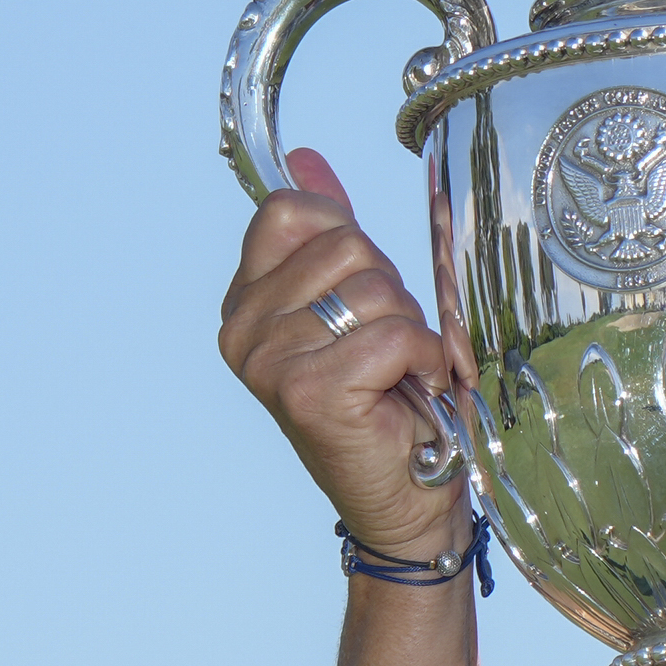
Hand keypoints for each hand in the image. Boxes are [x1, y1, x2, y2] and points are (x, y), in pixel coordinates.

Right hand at [216, 150, 472, 557]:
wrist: (405, 507)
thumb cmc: (388, 409)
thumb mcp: (357, 307)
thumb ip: (329, 234)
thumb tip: (306, 159)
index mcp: (244, 302)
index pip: (291, 212)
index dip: (350, 241)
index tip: (363, 297)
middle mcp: (242, 330)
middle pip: (345, 245)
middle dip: (391, 292)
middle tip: (389, 351)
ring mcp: (269, 362)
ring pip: (376, 289)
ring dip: (410, 331)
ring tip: (398, 377)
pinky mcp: (309, 393)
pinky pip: (394, 335)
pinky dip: (423, 361)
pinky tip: (410, 395)